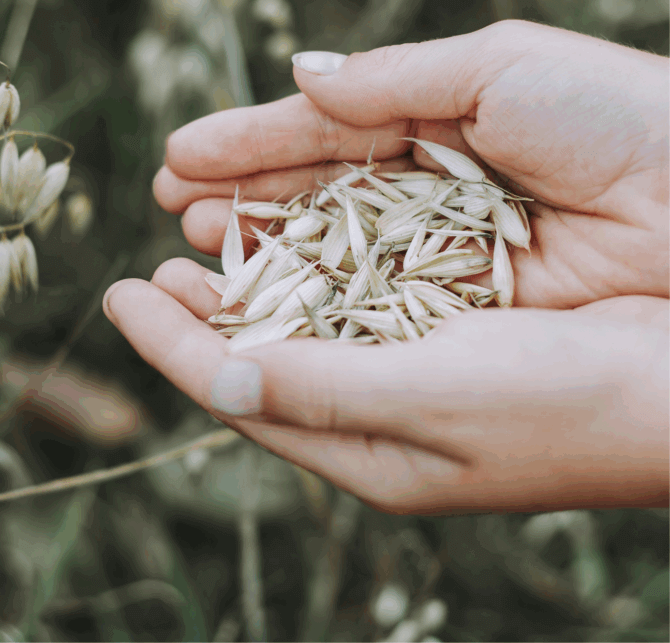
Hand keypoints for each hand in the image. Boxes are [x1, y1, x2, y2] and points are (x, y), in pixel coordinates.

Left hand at [103, 263, 668, 513]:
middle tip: (150, 269)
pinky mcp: (443, 332)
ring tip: (200, 238)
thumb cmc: (567, 405)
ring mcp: (408, 372)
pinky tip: (292, 237)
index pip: (239, 392)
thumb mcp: (435, 401)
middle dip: (198, 314)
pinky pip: (353, 300)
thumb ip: (324, 390)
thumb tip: (222, 376)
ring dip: (249, 282)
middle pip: (260, 359)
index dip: (171, 345)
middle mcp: (375, 414)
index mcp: (363, 448)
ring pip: (301, 323)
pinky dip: (311, 267)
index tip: (118, 294)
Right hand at [153, 20, 668, 308]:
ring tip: (189, 251)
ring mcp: (437, 269)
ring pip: (327, 264)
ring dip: (255, 257)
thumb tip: (301, 76)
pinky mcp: (455, 326)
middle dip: (239, 202)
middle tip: (168, 205)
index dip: (250, 145)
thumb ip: (391, 81)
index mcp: (436, 134)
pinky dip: (304, 305)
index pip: (322, 140)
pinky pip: (363, 312)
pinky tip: (249, 298)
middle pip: (313, 205)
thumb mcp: (499, 69)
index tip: (178, 156)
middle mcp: (427, 207)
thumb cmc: (623, 121)